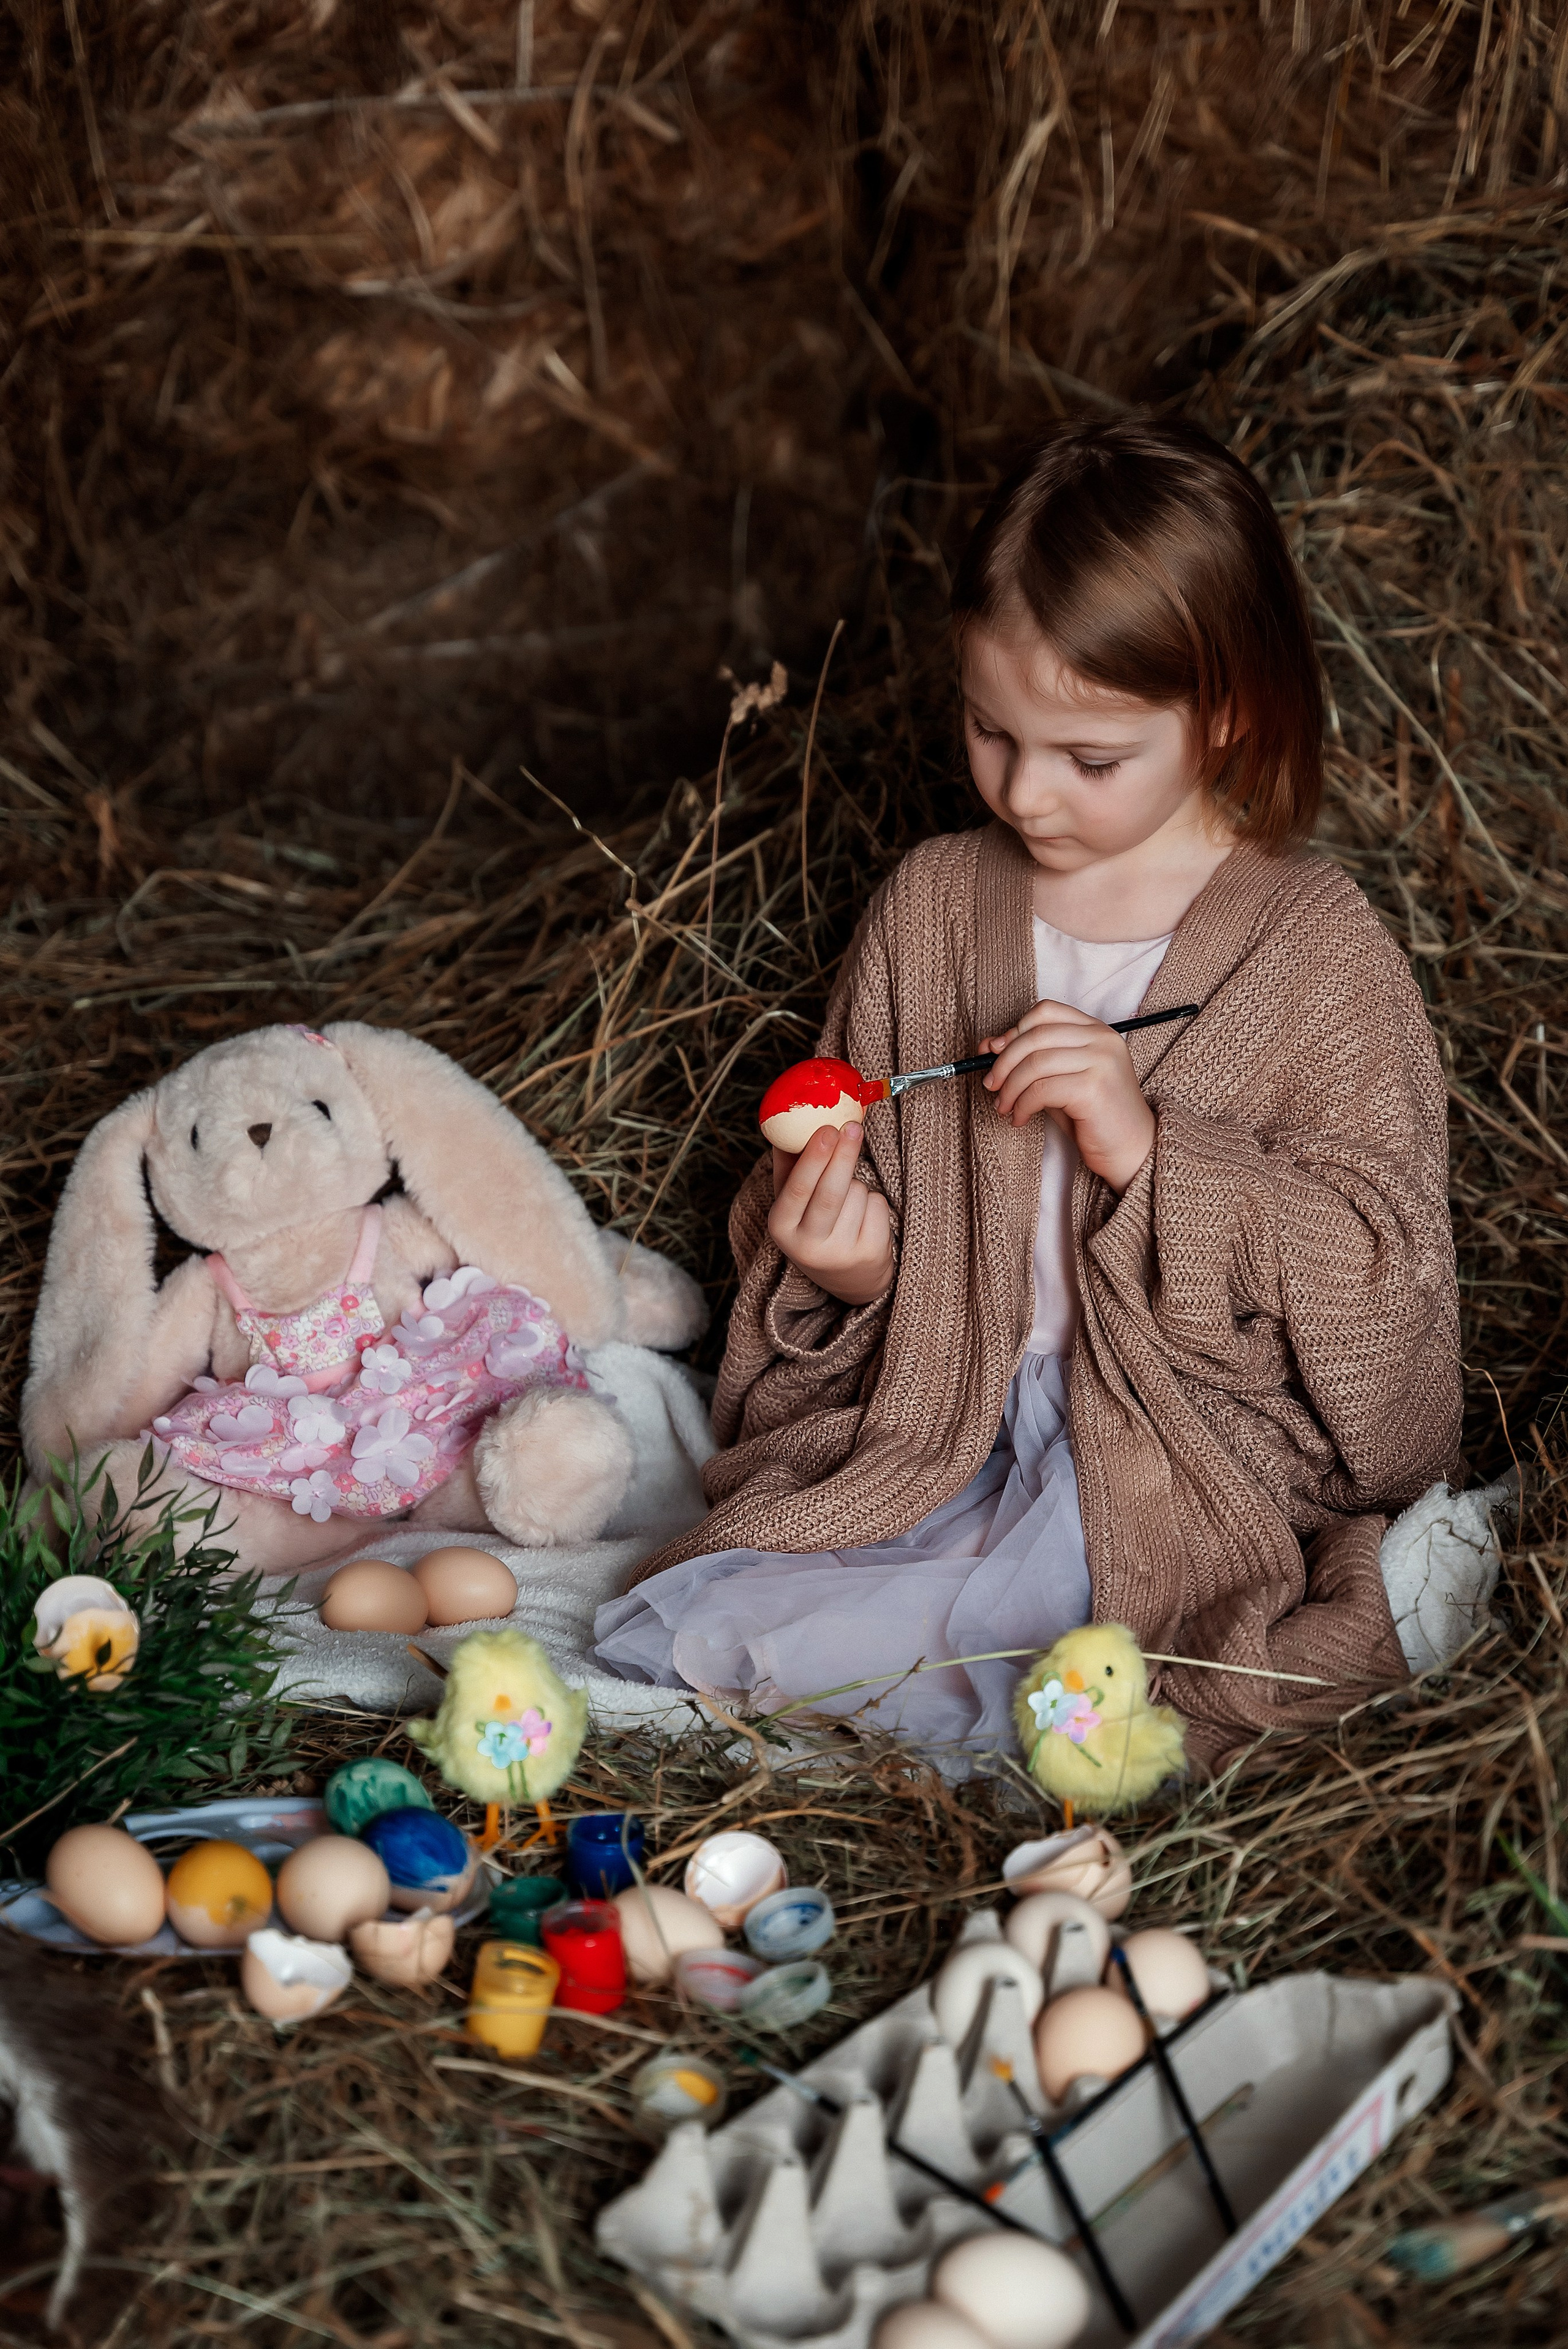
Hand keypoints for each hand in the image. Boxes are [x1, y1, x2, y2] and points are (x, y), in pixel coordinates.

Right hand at [768, 1123, 895, 1305]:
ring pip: (857, 1195)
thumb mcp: (792, 1202)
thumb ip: (789, 1165)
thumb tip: (790, 1123)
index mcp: (781, 1228)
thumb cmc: (814, 1225)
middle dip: (843, 1155)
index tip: (827, 1129)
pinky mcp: (870, 1254)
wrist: (847, 1277)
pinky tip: (864, 1216)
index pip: (797, 1189)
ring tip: (848, 1201)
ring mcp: (841, 1253)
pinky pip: (877, 1206)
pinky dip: (874, 1200)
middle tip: (851, 1127)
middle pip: (830, 1193)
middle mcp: (808, 1246)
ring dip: (858, 1184)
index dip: (814, 1158)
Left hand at [980, 1000, 1155, 1193]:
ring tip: (1004, 1107)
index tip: (994, 1054)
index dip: (1014, 1031)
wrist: (1132, 1150)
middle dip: (1004, 1062)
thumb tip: (989, 1046)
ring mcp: (1101, 1061)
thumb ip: (1031, 1061)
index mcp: (1097, 1030)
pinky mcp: (1094, 1088)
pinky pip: (1042, 1090)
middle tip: (991, 1086)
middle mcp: (1102, 1039)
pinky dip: (1022, 1105)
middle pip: (1035, 1036)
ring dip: (1010, 1088)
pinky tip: (1020, 1118)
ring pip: (1035, 1063)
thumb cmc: (1093, 1116)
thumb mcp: (1059, 1080)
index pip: (1046, 1012)